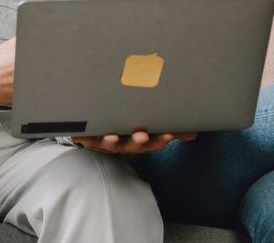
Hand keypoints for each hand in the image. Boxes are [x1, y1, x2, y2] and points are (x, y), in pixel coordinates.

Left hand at [71, 130, 196, 154]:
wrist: (99, 133)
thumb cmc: (128, 128)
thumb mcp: (151, 130)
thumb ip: (171, 129)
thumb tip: (194, 132)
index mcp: (140, 140)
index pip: (154, 141)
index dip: (160, 139)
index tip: (167, 134)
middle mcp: (124, 143)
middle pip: (132, 145)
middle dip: (138, 141)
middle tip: (142, 135)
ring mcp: (105, 142)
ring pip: (109, 144)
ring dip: (111, 142)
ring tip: (112, 137)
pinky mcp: (87, 139)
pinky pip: (84, 140)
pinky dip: (82, 138)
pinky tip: (79, 136)